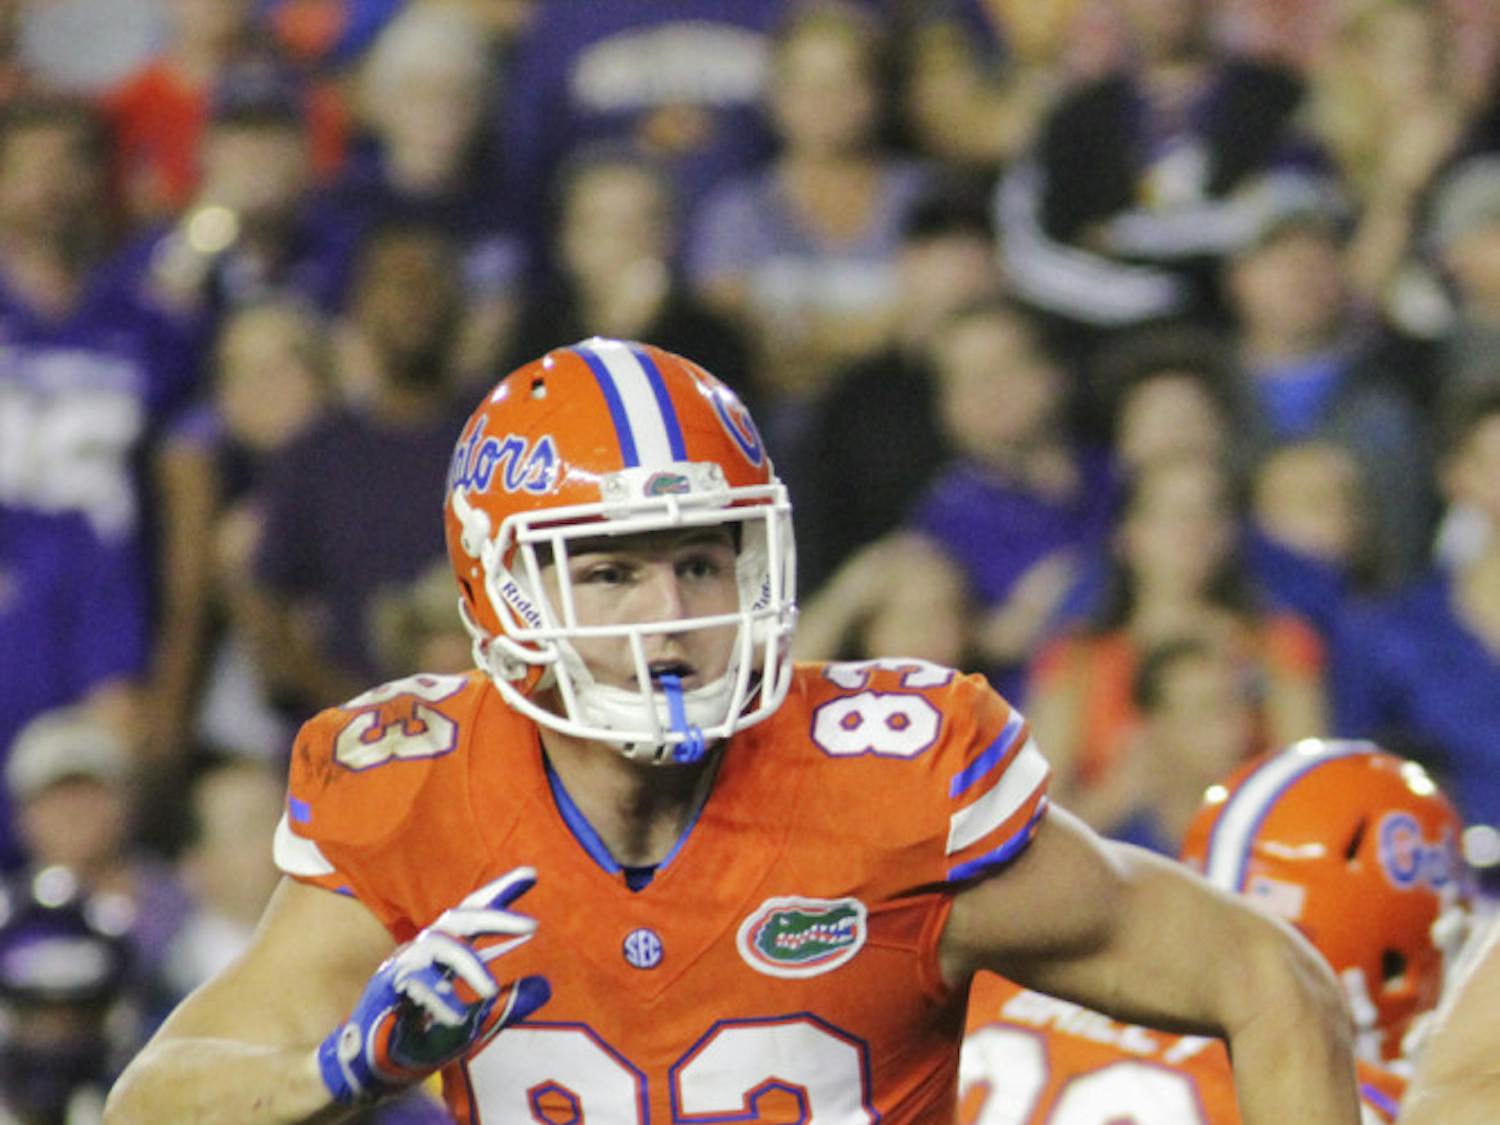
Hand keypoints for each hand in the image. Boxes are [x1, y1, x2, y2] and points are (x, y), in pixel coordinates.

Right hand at [317, 868, 550, 1103]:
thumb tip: (546, 985)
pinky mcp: (385, 987)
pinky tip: (458, 1016)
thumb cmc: (421, 1040)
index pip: (475, 915)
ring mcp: (404, 965)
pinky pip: (416, 983)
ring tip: (492, 990)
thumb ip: (507, 1006)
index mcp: (447, 955)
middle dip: (496, 915)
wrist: (374, 1070)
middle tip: (533, 925)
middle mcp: (425, 951)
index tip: (532, 874)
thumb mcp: (475, 1025)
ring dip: (470, 966)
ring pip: (440, 945)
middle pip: (460, 918)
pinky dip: (440, 999)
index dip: (501, 893)